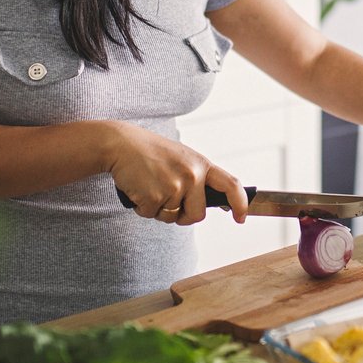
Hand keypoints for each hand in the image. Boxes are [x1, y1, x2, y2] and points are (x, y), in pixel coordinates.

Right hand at [106, 122, 248, 224]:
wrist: (121, 144)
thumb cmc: (151, 153)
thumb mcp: (182, 159)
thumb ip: (198, 177)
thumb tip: (216, 202)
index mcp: (201, 164)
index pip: (231, 185)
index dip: (240, 204)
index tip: (241, 217)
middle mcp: (192, 175)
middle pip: (197, 215)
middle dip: (183, 215)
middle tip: (167, 199)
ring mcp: (174, 186)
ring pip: (172, 217)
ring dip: (159, 210)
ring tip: (150, 185)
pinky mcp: (155, 196)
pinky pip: (152, 216)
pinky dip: (143, 208)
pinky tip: (139, 188)